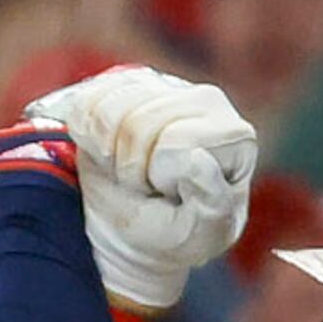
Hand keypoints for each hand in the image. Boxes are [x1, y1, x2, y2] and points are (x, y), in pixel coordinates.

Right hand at [23, 65, 258, 313]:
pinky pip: (88, 104)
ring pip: (111, 110)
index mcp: (236, 137)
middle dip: (131, 168)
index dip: (160, 177)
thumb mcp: (199, 237)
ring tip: (130, 173)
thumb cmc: (173, 236)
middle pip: (140, 123)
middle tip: (147, 188)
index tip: (170, 197)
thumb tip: (198, 160)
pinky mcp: (125, 84)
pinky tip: (108, 155)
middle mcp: (206, 100)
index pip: (178, 142)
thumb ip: (210, 205)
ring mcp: (165, 86)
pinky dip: (87, 138)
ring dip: (108, 154)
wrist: (134, 235)